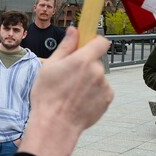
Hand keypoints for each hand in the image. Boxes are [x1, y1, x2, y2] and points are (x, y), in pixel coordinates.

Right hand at [19, 27, 112, 155]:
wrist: (55, 125)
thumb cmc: (47, 96)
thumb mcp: (49, 67)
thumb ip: (65, 47)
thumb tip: (74, 30)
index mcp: (83, 60)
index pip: (100, 41)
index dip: (93, 42)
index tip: (85, 46)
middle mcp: (97, 71)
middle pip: (95, 60)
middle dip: (85, 65)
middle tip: (69, 77)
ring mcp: (104, 86)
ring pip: (98, 76)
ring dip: (89, 80)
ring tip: (72, 92)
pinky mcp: (107, 99)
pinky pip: (102, 89)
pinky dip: (93, 93)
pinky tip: (79, 100)